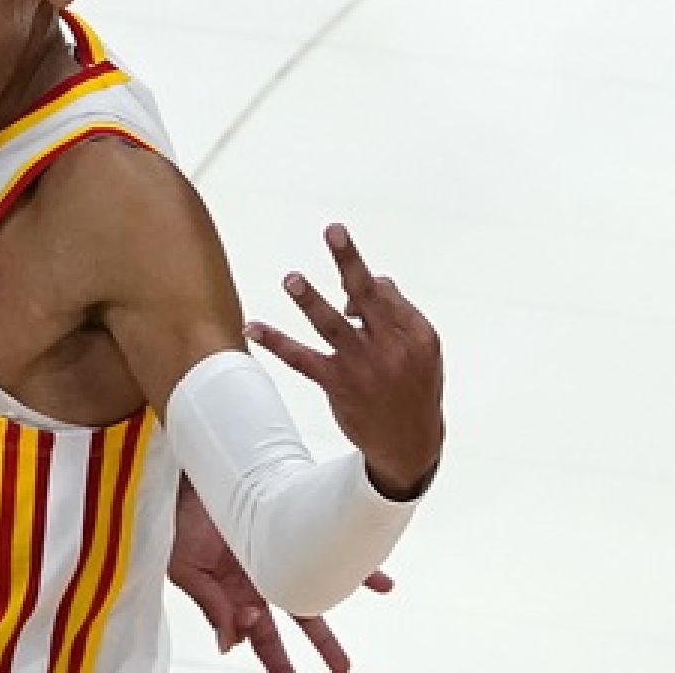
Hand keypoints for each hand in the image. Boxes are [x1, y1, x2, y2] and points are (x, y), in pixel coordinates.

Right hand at [169, 477, 392, 672]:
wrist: (194, 468)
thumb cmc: (181, 517)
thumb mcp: (186, 568)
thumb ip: (211, 606)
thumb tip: (230, 645)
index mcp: (236, 591)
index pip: (261, 636)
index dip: (276, 658)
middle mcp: (264, 574)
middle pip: (300, 616)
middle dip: (321, 644)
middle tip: (341, 668)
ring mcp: (282, 548)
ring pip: (321, 583)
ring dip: (342, 597)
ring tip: (375, 603)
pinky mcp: (295, 520)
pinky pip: (333, 543)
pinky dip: (355, 562)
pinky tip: (381, 578)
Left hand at [247, 223, 443, 499]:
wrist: (409, 444)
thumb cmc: (414, 384)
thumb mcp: (422, 348)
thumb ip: (394, 311)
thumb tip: (361, 282)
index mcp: (416, 333)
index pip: (382, 291)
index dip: (360, 279)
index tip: (346, 282)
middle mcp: (390, 347)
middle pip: (366, 295)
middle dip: (349, 261)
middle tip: (333, 229)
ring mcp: (361, 366)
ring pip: (331, 326)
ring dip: (310, 300)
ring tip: (291, 279)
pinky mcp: (335, 384)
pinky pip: (301, 359)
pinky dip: (276, 341)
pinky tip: (252, 327)